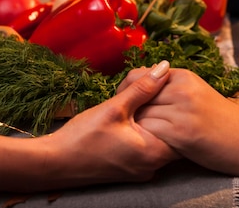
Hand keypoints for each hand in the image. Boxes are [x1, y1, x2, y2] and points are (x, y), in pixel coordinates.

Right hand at [48, 62, 178, 185]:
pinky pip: (148, 148)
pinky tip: (136, 117)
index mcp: (154, 153)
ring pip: (160, 141)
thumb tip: (165, 68)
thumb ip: (142, 88)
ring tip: (148, 101)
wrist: (54, 163)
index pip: (184, 130)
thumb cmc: (82, 138)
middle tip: (163, 91)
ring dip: (156, 122)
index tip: (175, 89)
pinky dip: (146, 132)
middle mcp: (152, 166)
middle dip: (169, 113)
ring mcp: (142, 170)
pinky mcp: (132, 169)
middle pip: (174, 136)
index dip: (180, 107)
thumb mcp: (114, 108)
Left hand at [122, 68, 238, 176]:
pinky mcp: (181, 133)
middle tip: (126, 122)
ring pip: (140, 114)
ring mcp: (181, 110)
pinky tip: (149, 144)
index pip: (139, 75)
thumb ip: (169, 87)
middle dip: (128, 109)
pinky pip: (149, 132)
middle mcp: (181, 89)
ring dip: (136, 126)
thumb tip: (138, 85)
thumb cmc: (219, 119)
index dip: (127, 90)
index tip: (125, 103)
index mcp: (183, 76)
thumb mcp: (195, 92)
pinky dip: (145, 138)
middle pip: (137, 95)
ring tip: (137, 134)